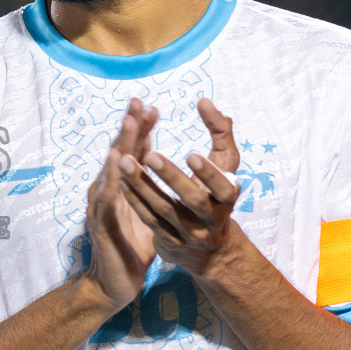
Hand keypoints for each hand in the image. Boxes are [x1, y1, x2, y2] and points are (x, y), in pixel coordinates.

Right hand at [83, 97, 159, 312]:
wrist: (113, 283)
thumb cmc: (132, 248)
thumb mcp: (150, 215)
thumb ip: (156, 192)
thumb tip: (171, 175)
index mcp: (122, 188)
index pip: (131, 153)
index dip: (141, 130)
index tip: (151, 107)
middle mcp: (108, 191)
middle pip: (119, 152)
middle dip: (129, 126)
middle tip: (138, 101)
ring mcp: (102, 205)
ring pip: (111, 169)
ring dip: (121, 144)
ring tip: (130, 122)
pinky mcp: (101, 222)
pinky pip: (107, 195)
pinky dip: (111, 175)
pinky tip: (117, 160)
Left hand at [117, 98, 243, 277]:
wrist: (211, 248)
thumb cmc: (216, 192)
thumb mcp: (226, 165)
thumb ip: (220, 132)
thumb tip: (204, 101)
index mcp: (228, 198)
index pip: (223, 187)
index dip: (209, 174)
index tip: (191, 154)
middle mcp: (211, 220)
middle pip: (192, 200)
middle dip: (172, 177)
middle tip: (152, 154)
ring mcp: (189, 234)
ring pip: (164, 210)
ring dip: (143, 185)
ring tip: (125, 161)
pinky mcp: (169, 242)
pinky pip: (149, 220)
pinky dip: (135, 200)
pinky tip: (121, 181)